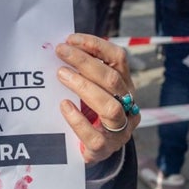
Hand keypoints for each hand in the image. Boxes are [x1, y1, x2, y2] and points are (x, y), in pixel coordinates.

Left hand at [55, 33, 138, 164]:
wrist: (94, 149)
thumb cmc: (90, 111)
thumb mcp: (92, 88)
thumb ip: (82, 71)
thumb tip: (61, 48)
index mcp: (125, 85)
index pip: (118, 58)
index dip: (96, 45)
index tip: (71, 39)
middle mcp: (128, 105)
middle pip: (112, 79)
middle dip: (85, 62)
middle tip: (60, 52)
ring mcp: (120, 129)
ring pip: (110, 107)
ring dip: (83, 87)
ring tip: (61, 75)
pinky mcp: (105, 149)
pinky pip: (94, 136)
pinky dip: (78, 120)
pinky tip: (64, 106)